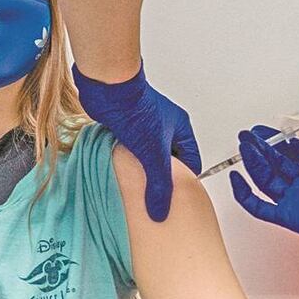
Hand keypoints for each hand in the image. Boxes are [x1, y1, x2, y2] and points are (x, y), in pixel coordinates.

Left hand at [73, 61, 201, 221]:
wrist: (108, 88)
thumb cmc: (136, 109)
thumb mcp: (154, 153)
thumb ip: (158, 184)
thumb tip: (160, 211)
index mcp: (180, 128)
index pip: (191, 161)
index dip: (185, 181)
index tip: (177, 199)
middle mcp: (164, 126)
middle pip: (169, 159)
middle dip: (162, 177)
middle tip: (157, 197)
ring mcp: (143, 125)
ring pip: (147, 154)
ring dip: (142, 168)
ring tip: (139, 188)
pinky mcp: (124, 125)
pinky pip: (129, 149)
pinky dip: (126, 160)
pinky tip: (121, 173)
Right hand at [229, 71, 298, 263]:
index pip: (298, 151)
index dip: (283, 140)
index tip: (269, 131)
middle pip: (279, 164)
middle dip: (263, 149)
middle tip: (249, 137)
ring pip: (268, 180)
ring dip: (254, 163)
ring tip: (244, 146)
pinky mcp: (290, 215)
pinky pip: (261, 207)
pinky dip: (246, 194)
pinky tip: (238, 179)